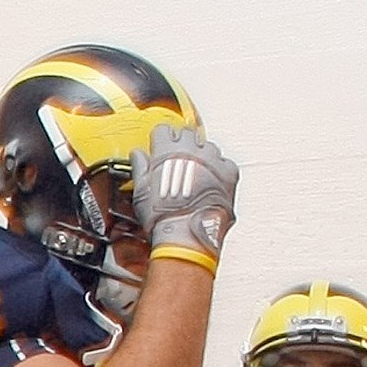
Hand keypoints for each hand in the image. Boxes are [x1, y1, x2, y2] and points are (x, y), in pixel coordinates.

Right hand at [131, 121, 239, 264]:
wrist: (187, 236)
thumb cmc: (163, 218)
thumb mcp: (141, 192)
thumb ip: (140, 168)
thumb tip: (138, 156)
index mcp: (167, 151)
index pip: (163, 130)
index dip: (160, 139)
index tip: (159, 147)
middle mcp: (192, 150)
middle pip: (187, 134)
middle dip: (181, 143)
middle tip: (177, 159)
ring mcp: (212, 160)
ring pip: (209, 146)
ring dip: (201, 155)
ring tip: (195, 173)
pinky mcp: (229, 173)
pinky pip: (225, 163)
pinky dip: (219, 169)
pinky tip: (211, 181)